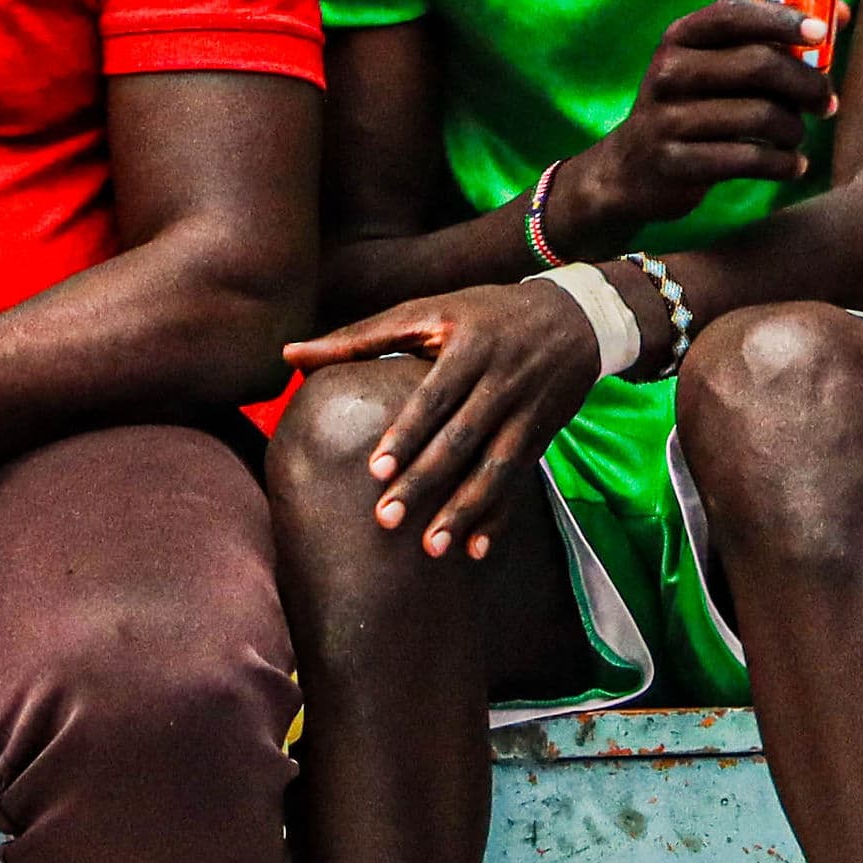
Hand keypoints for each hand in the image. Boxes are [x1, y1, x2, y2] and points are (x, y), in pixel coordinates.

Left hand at [282, 280, 615, 558]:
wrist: (574, 317)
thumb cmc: (482, 313)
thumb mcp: (426, 312)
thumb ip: (358, 337)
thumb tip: (288, 354)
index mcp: (467, 345)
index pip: (434, 396)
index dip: (407, 434)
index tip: (376, 470)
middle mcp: (501, 379)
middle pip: (460, 439)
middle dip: (425, 483)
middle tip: (387, 520)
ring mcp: (526, 411)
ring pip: (494, 468)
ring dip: (464, 511)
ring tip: (431, 549)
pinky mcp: (542, 435)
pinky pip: (518, 482)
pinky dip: (499, 517)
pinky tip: (475, 550)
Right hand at [543, 0, 832, 251]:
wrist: (631, 169)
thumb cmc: (692, 108)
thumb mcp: (712, 66)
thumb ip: (765, 40)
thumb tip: (839, 15)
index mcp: (680, 37)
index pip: (734, 13)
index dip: (783, 19)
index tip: (822, 32)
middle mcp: (670, 72)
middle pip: (757, 65)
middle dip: (806, 83)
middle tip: (827, 101)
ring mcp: (668, 119)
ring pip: (759, 116)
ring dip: (794, 129)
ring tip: (798, 136)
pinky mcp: (676, 163)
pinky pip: (748, 160)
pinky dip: (783, 164)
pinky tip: (793, 166)